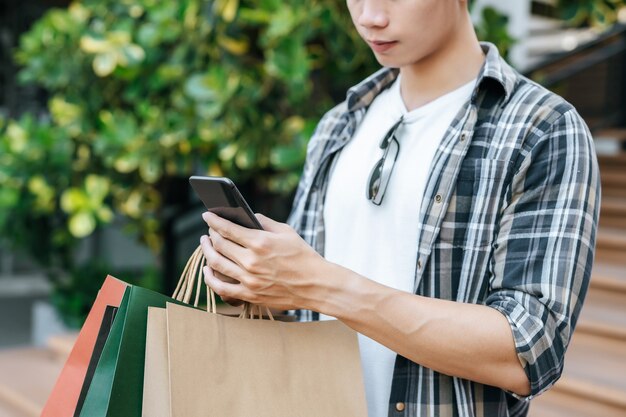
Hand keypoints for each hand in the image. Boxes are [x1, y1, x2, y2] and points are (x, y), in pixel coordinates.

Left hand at [200, 211, 327, 310]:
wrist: (316, 285)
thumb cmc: (303, 256)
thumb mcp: (287, 232)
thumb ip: (264, 222)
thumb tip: (246, 216)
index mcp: (260, 242)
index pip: (227, 228)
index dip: (213, 220)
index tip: (207, 215)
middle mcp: (251, 261)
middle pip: (219, 244)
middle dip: (210, 234)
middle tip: (209, 230)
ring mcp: (249, 280)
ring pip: (216, 263)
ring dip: (206, 251)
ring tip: (206, 244)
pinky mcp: (250, 295)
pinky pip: (221, 287)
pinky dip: (210, 277)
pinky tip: (207, 269)